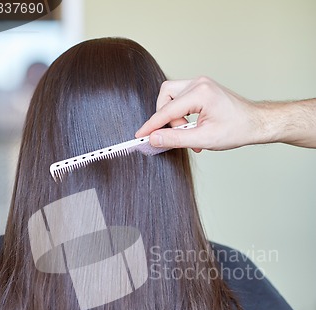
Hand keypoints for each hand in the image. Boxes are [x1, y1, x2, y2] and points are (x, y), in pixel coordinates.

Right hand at [136, 77, 315, 149]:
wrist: (256, 123)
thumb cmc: (237, 129)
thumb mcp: (203, 139)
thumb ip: (175, 139)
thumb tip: (153, 139)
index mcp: (200, 92)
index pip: (167, 110)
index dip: (151, 125)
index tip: (139, 136)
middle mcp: (199, 83)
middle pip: (165, 96)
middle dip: (165, 118)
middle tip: (177, 135)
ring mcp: (201, 84)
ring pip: (172, 97)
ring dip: (174, 117)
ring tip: (188, 134)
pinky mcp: (202, 88)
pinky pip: (181, 99)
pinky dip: (182, 115)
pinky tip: (192, 128)